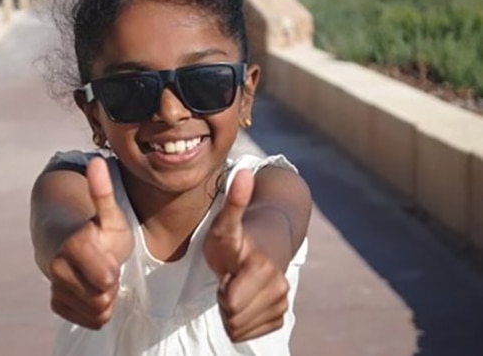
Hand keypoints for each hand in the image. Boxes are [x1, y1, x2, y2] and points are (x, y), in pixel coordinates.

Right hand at [48, 157, 133, 329]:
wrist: (66, 243)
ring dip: (105, 297)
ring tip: (99, 276)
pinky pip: (88, 320)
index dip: (113, 270)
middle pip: (102, 299)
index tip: (109, 258)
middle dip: (110, 285)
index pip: (106, 279)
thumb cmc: (96, 228)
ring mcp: (55, 286)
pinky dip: (95, 308)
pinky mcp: (56, 303)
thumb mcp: (109, 213)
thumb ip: (103, 192)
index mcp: (75, 244)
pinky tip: (91, 288)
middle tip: (105, 266)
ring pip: (96, 311)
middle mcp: (58, 266)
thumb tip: (97, 160)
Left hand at [203, 169, 289, 341]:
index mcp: (260, 267)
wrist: (269, 243)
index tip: (228, 274)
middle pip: (233, 318)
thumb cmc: (239, 236)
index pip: (231, 303)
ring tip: (237, 284)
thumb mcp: (227, 221)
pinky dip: (244, 319)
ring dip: (233, 309)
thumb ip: (234, 202)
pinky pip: (249, 332)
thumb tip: (244, 171)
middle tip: (230, 277)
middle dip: (225, 300)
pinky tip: (246, 296)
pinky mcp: (281, 314)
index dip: (223, 289)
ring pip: (240, 327)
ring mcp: (281, 300)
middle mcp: (275, 285)